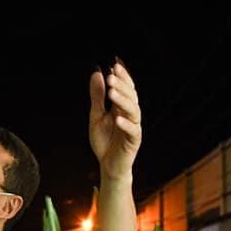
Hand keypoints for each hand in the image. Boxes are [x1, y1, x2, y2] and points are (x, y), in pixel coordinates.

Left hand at [89, 60, 141, 180]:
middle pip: (131, 96)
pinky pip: (132, 131)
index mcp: (122, 107)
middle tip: (111, 76)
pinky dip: (125, 124)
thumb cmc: (104, 140)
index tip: (114, 66)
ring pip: (133, 110)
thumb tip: (97, 72)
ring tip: (112, 92)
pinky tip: (117, 117)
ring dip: (123, 100)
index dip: (122, 77)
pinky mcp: (134, 141)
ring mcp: (134, 127)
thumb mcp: (96, 116)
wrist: (108, 164)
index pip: (126, 88)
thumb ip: (97, 96)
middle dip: (122, 85)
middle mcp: (130, 115)